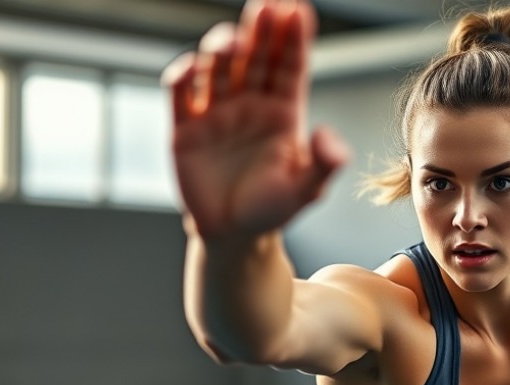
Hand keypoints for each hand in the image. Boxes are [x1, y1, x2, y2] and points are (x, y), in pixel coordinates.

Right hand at [162, 0, 349, 238]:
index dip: (293, 39)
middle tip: (266, 7)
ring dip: (224, 49)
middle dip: (260, 31)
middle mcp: (250, 105)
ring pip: (218, 68)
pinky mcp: (185, 129)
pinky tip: (193, 69)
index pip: (289, 66)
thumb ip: (325, 164)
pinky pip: (181, 94)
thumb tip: (328, 135)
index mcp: (283, 112)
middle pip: (255, 57)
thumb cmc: (273, 210)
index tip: (296, 10)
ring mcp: (216, 113)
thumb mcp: (307, 190)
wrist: (233, 236)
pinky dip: (183, 77)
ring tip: (234, 42)